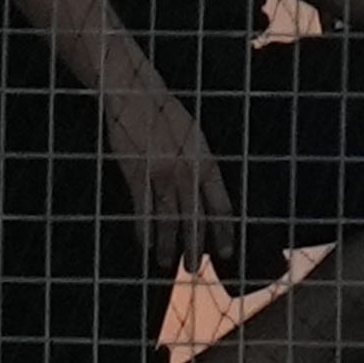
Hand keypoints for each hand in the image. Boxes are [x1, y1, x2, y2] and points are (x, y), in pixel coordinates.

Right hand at [100, 68, 242, 267]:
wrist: (136, 95)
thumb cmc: (167, 113)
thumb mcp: (195, 136)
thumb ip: (201, 165)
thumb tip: (205, 193)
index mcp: (206, 161)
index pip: (221, 204)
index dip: (224, 231)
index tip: (227, 251)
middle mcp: (187, 172)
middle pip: (195, 218)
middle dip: (195, 245)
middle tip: (194, 268)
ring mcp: (161, 176)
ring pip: (168, 220)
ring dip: (168, 245)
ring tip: (168, 264)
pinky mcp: (137, 177)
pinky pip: (143, 212)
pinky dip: (145, 232)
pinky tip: (146, 246)